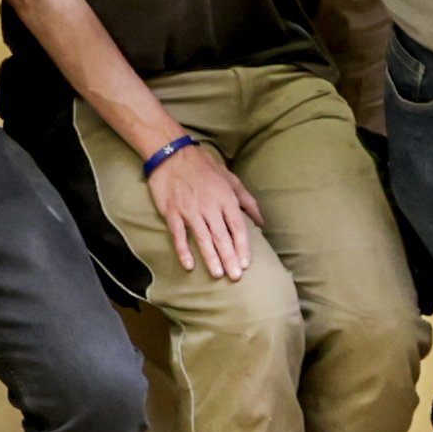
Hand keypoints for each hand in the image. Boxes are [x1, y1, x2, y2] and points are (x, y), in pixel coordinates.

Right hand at [137, 131, 258, 281]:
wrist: (171, 154)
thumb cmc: (203, 166)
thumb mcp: (230, 178)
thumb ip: (247, 200)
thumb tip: (261, 220)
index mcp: (225, 198)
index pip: (237, 227)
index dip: (242, 247)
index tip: (246, 263)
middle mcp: (209, 206)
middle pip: (222, 237)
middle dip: (230, 258)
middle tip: (235, 277)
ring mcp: (190, 210)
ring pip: (203, 238)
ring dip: (211, 258)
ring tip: (218, 274)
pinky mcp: (172, 212)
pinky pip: (178, 235)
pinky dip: (183, 250)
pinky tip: (189, 265)